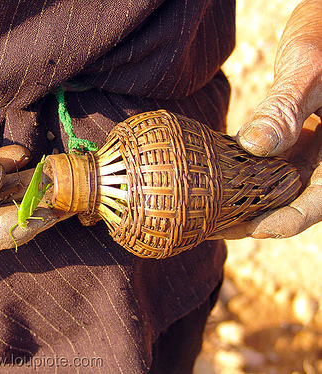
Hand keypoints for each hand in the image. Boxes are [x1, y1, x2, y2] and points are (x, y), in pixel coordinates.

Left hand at [216, 0, 321, 238]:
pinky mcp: (286, 139)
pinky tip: (210, 177)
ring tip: (204, 210)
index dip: (283, 222)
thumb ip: (286, 109)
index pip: (316, 204)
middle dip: (251, 218)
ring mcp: (306, 151)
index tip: (249, 229)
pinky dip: (239, 172)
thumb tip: (253, 146)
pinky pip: (262, 163)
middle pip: (289, 203)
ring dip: (240, 200)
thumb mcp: (313, 71)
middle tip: (212, 227)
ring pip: (272, 187)